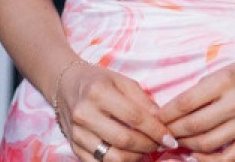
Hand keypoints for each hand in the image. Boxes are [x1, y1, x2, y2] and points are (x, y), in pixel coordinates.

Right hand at [56, 61, 178, 161]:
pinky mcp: (73, 147)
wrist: (65, 84)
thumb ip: (142, 99)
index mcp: (98, 92)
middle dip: (148, 146)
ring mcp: (77, 133)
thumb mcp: (121, 80)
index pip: (134, 117)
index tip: (170, 138)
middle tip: (159, 145)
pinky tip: (128, 155)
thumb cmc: (98, 80)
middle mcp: (84, 114)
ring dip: (135, 158)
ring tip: (144, 150)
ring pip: (112, 157)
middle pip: (124, 140)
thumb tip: (161, 121)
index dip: (156, 130)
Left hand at [157, 58, 234, 161]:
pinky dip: (208, 160)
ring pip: (207, 143)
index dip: (166, 113)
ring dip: (186, 145)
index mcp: (225, 81)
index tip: (155, 117)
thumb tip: (172, 112)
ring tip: (177, 140)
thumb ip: (199, 92)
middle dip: (173, 131)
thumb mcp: (221, 72)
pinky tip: (196, 155)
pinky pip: (227, 158)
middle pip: (194, 125)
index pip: (186, 102)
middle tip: (162, 132)